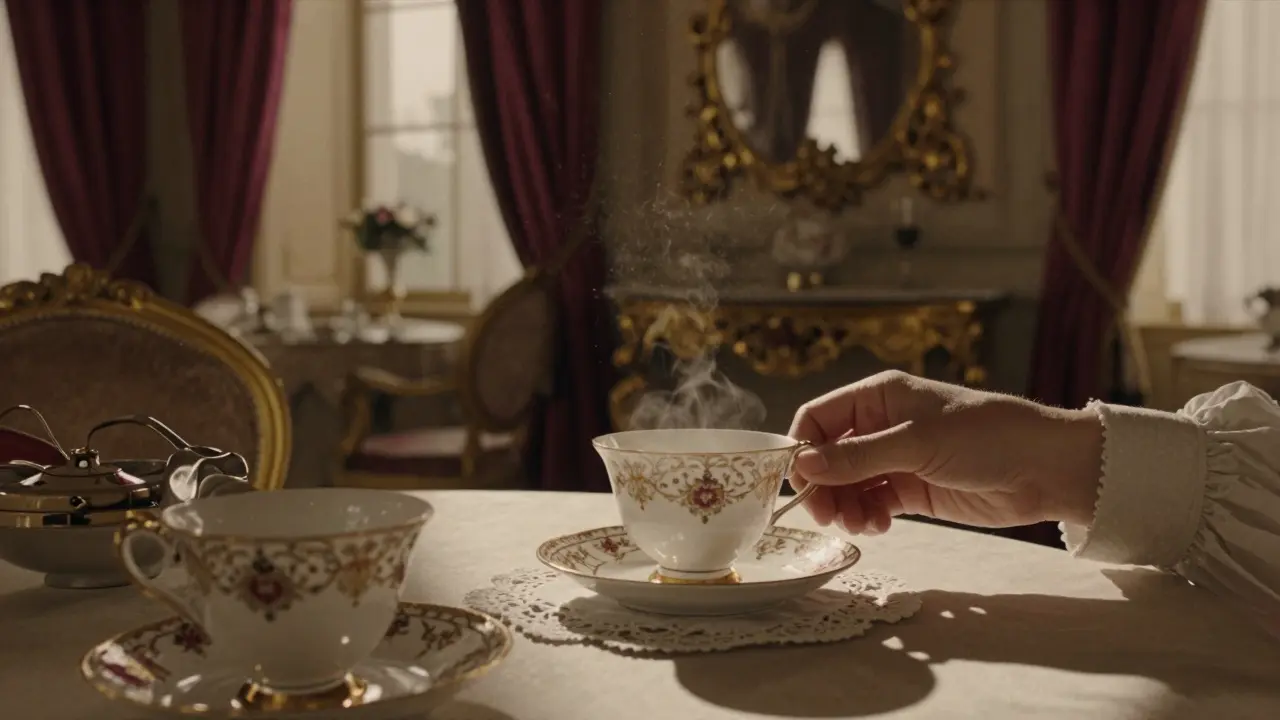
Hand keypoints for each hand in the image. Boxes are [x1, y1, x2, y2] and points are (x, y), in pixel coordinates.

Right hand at [787, 371, 1103, 534]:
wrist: (1046, 469)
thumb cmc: (984, 437)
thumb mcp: (917, 442)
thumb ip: (857, 457)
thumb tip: (802, 466)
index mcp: (878, 397)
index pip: (818, 418)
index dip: (802, 449)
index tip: (799, 484)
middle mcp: (881, 425)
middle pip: (828, 457)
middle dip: (823, 487)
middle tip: (827, 517)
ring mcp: (896, 459)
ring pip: (848, 485)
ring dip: (845, 507)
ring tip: (860, 526)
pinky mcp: (912, 490)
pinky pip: (873, 503)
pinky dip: (867, 517)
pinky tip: (878, 527)